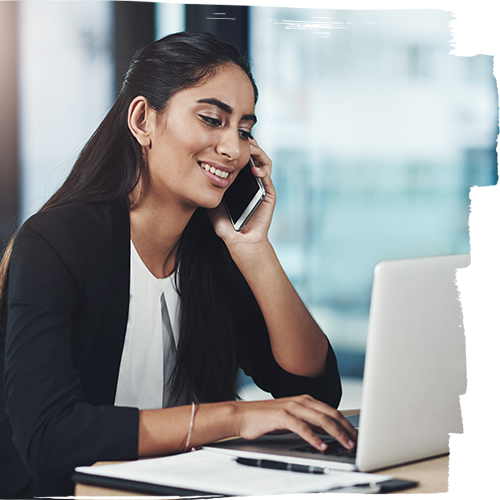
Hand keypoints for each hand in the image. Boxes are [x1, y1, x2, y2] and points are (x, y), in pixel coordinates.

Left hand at [208, 139, 275, 252]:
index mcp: (243, 182)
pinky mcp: (269, 196)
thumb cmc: (227, 226)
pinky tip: (255, 169)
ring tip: (251, 148)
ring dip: (259, 154)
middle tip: (243, 138)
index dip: (239, 148)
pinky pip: (269, 180)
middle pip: (256, 157)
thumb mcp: (213, 203)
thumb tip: (199, 175)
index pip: (243, 159)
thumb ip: (210, 190)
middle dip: (251, 145)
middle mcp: (254, 182)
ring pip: (265, 164)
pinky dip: (263, 172)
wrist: (239, 242)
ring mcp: (263, 188)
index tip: (231, 139)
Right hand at [234, 395, 357, 450]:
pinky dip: (314, 437)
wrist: (243, 415)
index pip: (332, 411)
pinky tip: (321, 446)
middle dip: (346, 429)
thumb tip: (328, 431)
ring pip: (320, 419)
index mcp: (305, 400)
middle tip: (357, 442)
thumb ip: (309, 421)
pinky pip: (302, 427)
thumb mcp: (293, 418)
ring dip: (336, 433)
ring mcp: (291, 407)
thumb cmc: (267, 418)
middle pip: (330, 414)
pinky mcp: (281, 416)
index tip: (357, 435)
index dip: (347, 423)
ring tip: (346, 444)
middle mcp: (301, 401)